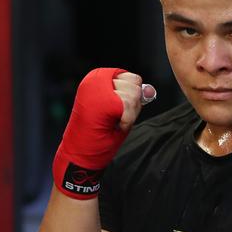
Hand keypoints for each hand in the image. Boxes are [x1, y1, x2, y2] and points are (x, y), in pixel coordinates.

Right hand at [53, 68, 156, 198]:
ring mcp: (97, 88)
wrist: (80, 154)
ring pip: (134, 95)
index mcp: (98, 78)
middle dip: (133, 106)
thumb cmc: (98, 135)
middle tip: (116, 119)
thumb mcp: (120, 112)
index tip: (119, 111)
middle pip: (135, 85)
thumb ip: (135, 99)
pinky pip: (130, 106)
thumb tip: (151, 91)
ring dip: (129, 115)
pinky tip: (115, 126)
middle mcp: (95, 79)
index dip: (133, 98)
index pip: (133, 78)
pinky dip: (127, 120)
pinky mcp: (103, 100)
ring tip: (113, 123)